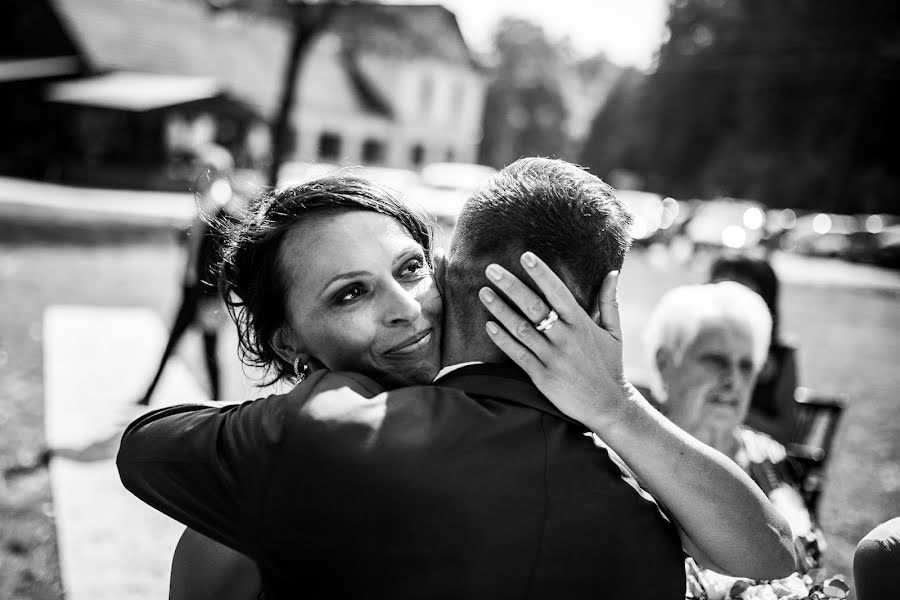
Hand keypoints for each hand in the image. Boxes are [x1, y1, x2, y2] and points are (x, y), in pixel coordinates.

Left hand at [479, 251, 628, 431]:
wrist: (608, 406)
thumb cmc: (610, 366)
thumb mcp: (614, 332)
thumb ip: (609, 301)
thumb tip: (612, 272)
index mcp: (582, 324)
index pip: (558, 293)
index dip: (541, 274)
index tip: (525, 256)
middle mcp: (566, 339)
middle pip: (534, 307)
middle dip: (511, 286)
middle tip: (491, 269)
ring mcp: (553, 358)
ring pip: (521, 329)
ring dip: (500, 310)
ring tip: (483, 292)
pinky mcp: (542, 377)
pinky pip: (518, 355)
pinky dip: (503, 340)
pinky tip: (488, 325)